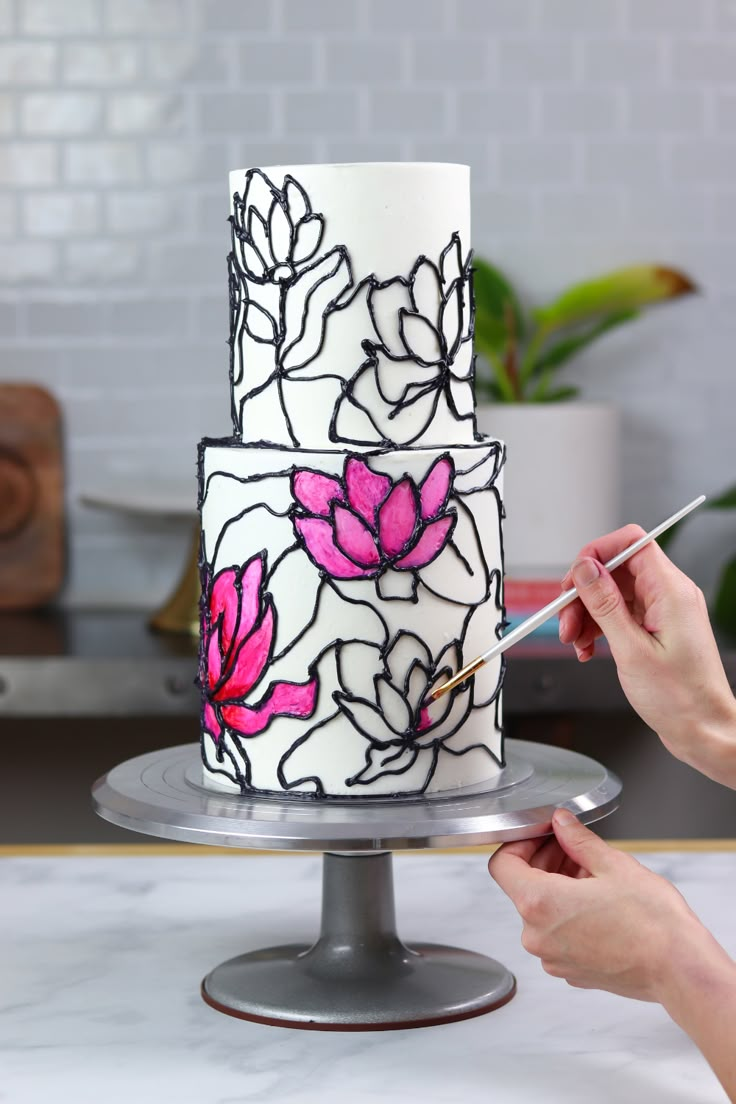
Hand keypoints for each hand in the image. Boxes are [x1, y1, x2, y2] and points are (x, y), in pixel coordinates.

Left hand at [489, 809, 717, 1001]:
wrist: (679, 970)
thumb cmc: (652, 922)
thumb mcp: (612, 864)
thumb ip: (577, 840)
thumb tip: (561, 823)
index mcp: (539, 904)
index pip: (502, 865)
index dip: (519, 843)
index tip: (541, 836)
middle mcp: (537, 936)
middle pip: (523, 887)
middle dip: (547, 862)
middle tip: (576, 850)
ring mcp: (553, 959)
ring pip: (542, 911)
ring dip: (560, 888)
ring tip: (595, 877)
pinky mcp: (571, 972)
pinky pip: (557, 935)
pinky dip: (570, 915)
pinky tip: (600, 905)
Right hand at [558, 525, 735, 785]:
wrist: (703, 730)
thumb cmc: (680, 698)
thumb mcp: (631, 650)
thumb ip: (605, 605)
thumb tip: (586, 569)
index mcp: (671, 591)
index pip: (631, 543)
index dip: (597, 553)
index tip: (574, 579)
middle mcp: (669, 595)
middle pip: (616, 571)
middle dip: (584, 593)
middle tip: (566, 620)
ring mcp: (663, 612)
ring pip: (613, 594)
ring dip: (587, 614)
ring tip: (575, 641)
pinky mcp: (656, 629)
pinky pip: (619, 615)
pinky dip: (599, 628)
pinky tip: (588, 648)